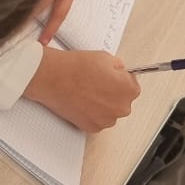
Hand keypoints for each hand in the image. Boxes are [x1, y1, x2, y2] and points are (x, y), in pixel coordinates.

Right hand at [25, 47, 140, 131]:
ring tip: (88, 91)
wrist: (52, 78)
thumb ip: (118, 67)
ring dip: (102, 104)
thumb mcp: (105, 57)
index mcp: (128, 90)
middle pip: (122, 101)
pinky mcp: (91, 127)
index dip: (120, 79)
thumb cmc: (75, 68)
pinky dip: (91, 112)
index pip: (132, 85)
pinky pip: (97, 120)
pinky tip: (82, 100)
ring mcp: (106, 119)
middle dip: (112, 93)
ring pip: (109, 111)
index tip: (112, 77)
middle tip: (97, 83)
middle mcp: (121, 108)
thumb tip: (119, 71)